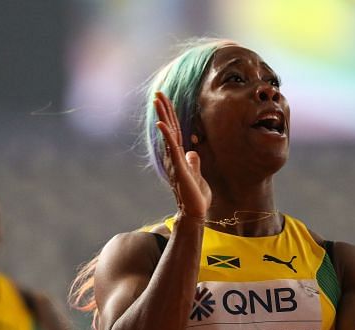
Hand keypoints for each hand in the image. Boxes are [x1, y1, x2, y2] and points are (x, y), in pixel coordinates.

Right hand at [154, 92, 211, 218]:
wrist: (195, 212)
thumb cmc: (196, 196)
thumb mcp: (197, 174)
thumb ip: (194, 163)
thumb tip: (193, 153)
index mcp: (179, 156)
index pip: (175, 131)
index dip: (171, 116)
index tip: (166, 101)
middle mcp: (173, 157)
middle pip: (169, 128)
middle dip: (164, 110)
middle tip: (158, 93)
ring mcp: (174, 161)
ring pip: (168, 134)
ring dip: (163, 116)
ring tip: (157, 101)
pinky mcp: (179, 168)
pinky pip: (172, 148)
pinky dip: (166, 135)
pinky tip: (161, 124)